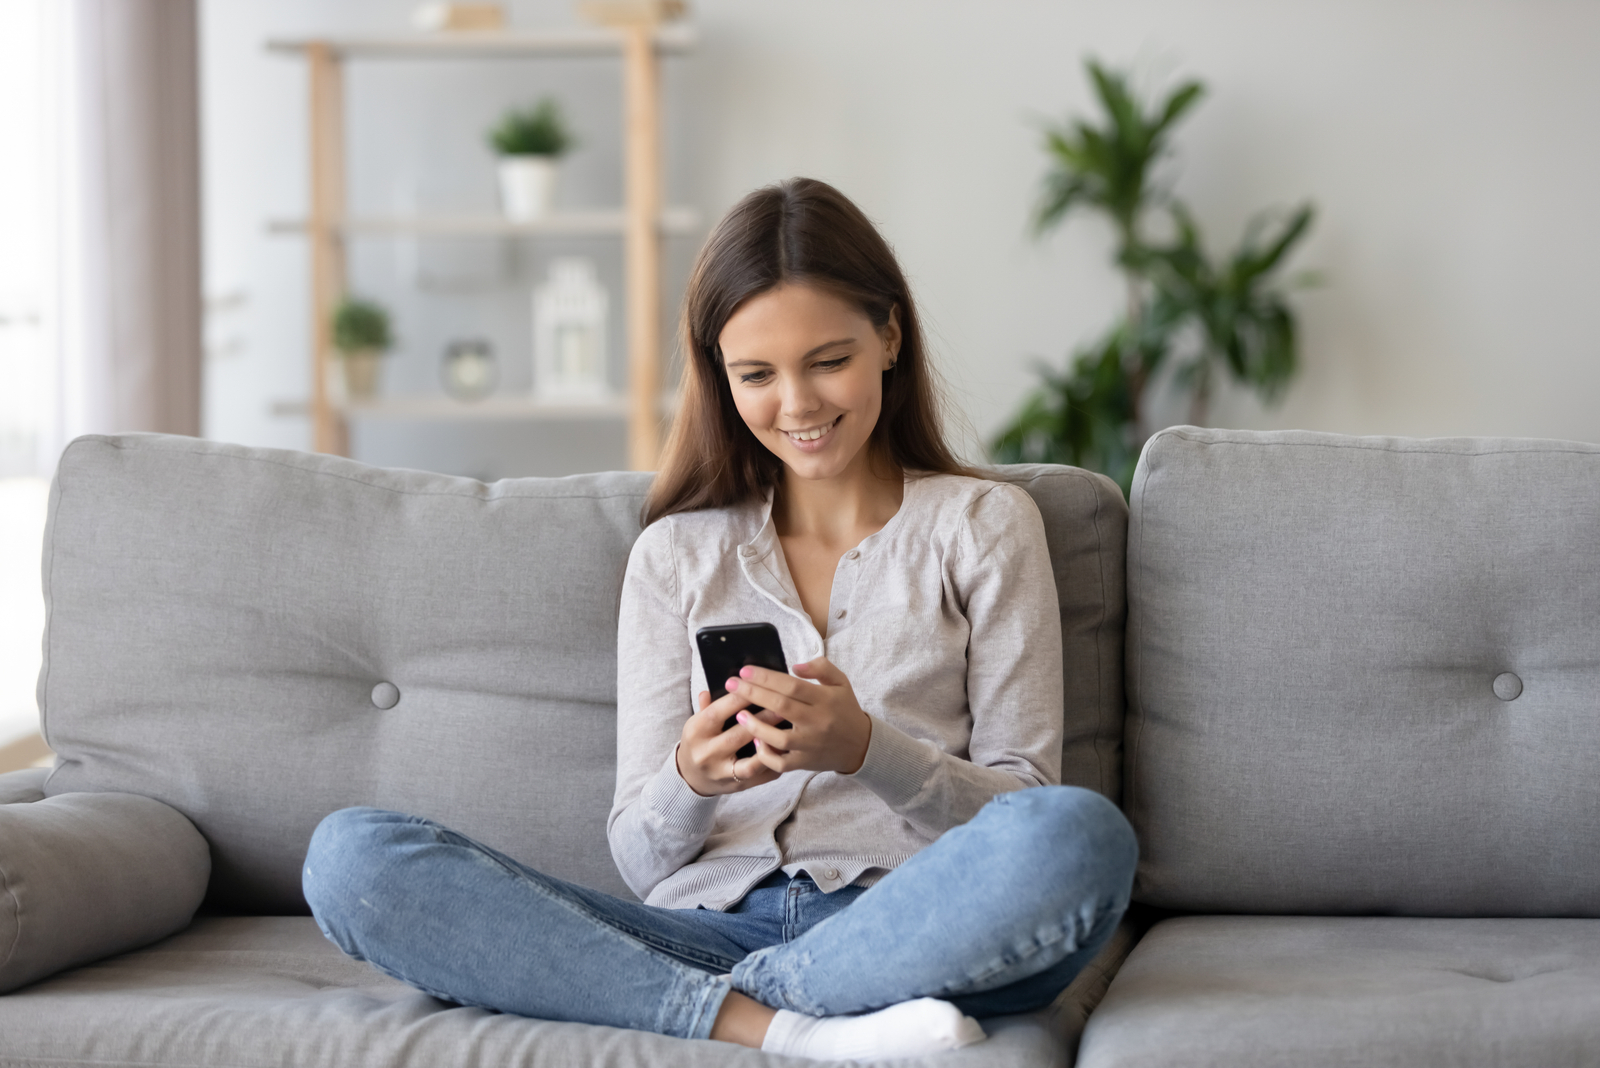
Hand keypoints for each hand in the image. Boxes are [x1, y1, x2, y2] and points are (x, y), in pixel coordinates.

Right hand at [676, 688, 783, 796]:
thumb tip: (727, 684)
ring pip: (750, 763)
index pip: (717, 713)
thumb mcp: (697, 721)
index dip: (738, 699)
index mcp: (696, 732)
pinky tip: (787, 752)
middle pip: (737, 736)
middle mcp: (707, 754)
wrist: (690, 777)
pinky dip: (774, 765)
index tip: (757, 684)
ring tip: (788, 731)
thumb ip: (710, 704)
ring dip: (770, 747)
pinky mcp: (737, 786)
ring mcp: (722, 773)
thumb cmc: (699, 742)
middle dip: (762, 720)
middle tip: (784, 706)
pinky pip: (760, 777)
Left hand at [728, 656, 871, 775]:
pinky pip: (781, 763)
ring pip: (779, 738)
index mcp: (825, 699)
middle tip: (731, 684)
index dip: (767, 678)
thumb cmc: (845, 709)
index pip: (792, 686)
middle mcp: (817, 722)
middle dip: (752, 694)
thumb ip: (821, 668)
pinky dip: (766, 755)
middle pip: (781, 706)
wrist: (860, 745)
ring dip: (755, 726)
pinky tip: (755, 741)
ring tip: (738, 713)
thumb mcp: (841, 682)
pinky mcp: (805, 762)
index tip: (745, 671)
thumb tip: (795, 666)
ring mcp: (810, 745)